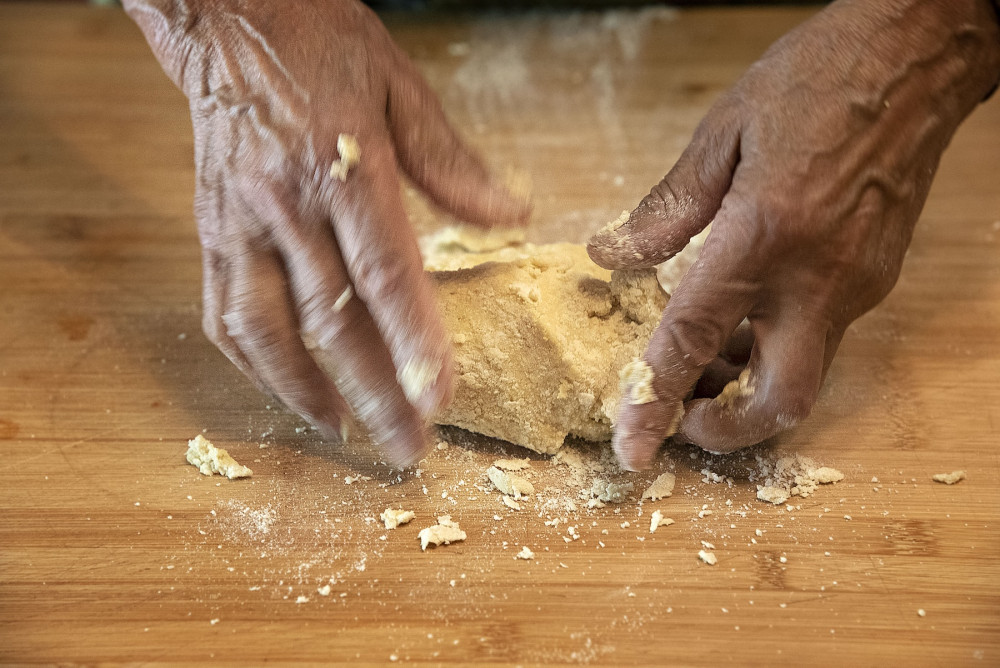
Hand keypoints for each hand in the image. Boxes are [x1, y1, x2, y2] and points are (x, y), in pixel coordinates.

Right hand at [126, 0, 529, 464]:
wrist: (228, 17)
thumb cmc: (319, 45)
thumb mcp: (398, 85)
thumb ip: (451, 159)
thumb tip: (510, 213)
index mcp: (343, 167)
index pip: (384, 273)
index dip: (412, 342)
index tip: (439, 399)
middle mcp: (286, 203)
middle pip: (331, 317)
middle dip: (371, 390)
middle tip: (406, 447)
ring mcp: (240, 222)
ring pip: (266, 326)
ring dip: (304, 389)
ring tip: (346, 431)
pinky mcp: (210, 230)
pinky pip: (222, 309)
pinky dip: (252, 360)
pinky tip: (285, 388)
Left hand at [588, 0, 999, 468]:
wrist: (918, 59)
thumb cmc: (818, 79)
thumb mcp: (723, 132)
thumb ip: (666, 209)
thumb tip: (613, 256)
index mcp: (763, 236)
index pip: (695, 340)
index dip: (654, 401)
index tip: (631, 449)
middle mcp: (817, 277)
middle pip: (780, 399)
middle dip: (728, 429)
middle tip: (684, 414)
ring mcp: (856, 283)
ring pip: (803, 373)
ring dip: (747, 384)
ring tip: (705, 358)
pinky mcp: (876, 278)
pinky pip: (820, 337)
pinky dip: (776, 346)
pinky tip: (747, 315)